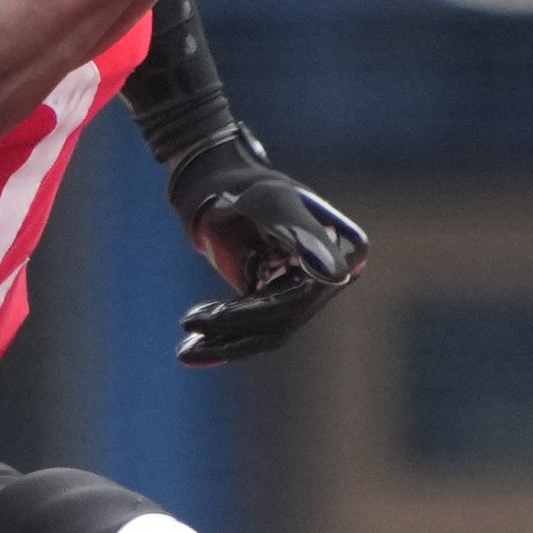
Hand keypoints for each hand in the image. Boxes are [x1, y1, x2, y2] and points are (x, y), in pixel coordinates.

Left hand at [165, 132, 366, 365]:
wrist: (224, 181)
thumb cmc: (249, 186)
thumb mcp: (273, 206)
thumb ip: (301, 236)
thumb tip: (336, 276)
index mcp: (346, 253)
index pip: (299, 302)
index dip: (252, 317)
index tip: (205, 320)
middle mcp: (333, 275)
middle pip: (282, 322)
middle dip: (232, 334)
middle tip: (185, 342)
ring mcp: (308, 287)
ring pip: (267, 330)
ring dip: (226, 342)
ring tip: (185, 351)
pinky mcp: (282, 293)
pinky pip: (257, 324)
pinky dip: (227, 334)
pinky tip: (194, 342)